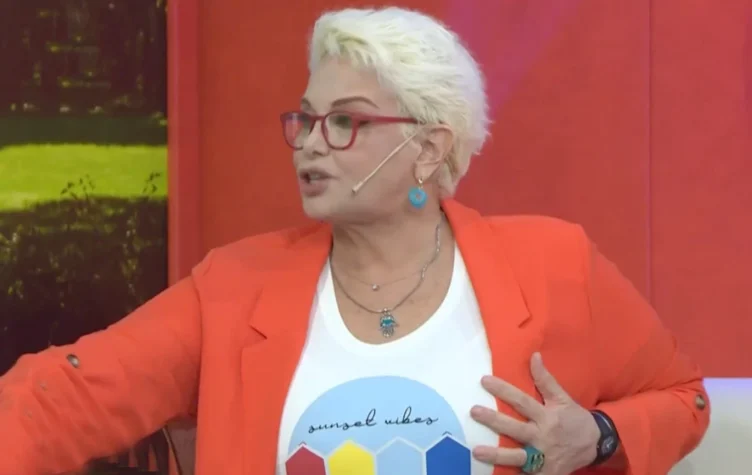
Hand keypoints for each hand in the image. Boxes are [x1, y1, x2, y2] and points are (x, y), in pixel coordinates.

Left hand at [470, 353, 599, 473]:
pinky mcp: (544, 473)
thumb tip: (533, 356)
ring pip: (517, 457)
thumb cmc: (574, 419)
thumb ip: (546, 380)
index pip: (522, 401)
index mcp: (547, 416)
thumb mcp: (562, 398)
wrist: (595, 446)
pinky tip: (493, 474)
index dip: (504, 390)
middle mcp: (543, 437)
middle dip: (494, 420)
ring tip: (476, 451)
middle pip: (516, 428)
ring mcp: (543, 458)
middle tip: (474, 411)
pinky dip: (513, 474)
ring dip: (497, 455)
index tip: (484, 380)